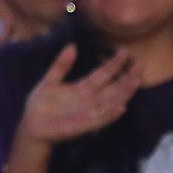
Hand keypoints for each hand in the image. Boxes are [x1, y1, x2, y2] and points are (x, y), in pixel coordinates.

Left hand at [17, 45, 138, 145]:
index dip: (114, 63)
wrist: (31, 127)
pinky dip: (110, 114)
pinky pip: (100, 119)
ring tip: (136, 80)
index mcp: (83, 89)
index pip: (103, 74)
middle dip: (127, 77)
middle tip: (140, 64)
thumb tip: (72, 45)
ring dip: (124, 92)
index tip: (124, 50)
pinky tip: (122, 107)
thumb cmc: (41, 106)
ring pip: (112, 101)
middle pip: (114, 87)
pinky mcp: (82, 126)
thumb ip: (61, 65)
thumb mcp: (50, 80)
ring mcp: (88, 113)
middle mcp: (89, 100)